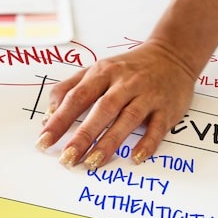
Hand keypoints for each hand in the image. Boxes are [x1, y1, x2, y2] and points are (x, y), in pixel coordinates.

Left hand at [36, 40, 194, 168]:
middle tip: (67, 158)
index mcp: (103, 73)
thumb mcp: (97, 69)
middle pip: (102, 110)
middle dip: (83, 135)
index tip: (44, 141)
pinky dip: (147, 143)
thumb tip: (48, 115)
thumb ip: (70, 88)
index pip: (77, 97)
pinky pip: (157, 128)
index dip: (59, 120)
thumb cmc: (129, 67)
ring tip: (93, 162)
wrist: (173, 55)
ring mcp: (147, 96)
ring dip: (110, 142)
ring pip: (127, 119)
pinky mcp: (167, 108)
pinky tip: (135, 157)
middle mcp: (125, 83)